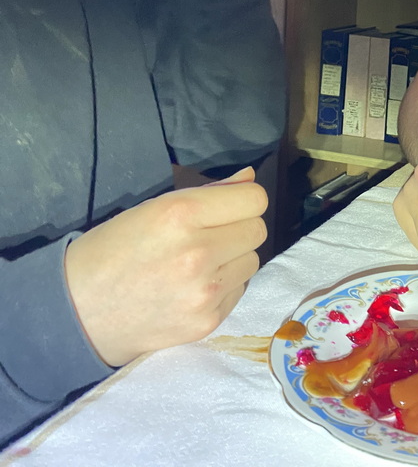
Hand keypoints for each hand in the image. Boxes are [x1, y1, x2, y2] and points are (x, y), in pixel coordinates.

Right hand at [64, 167, 267, 367]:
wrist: (77, 312)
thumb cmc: (112, 250)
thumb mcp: (152, 209)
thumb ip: (208, 193)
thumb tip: (249, 178)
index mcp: (181, 214)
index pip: (254, 199)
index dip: (243, 200)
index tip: (226, 208)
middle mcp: (198, 252)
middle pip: (257, 229)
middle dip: (238, 229)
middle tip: (208, 236)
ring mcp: (205, 291)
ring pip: (252, 261)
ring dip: (233, 259)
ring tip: (197, 264)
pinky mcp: (207, 321)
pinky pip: (238, 290)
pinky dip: (224, 286)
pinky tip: (192, 288)